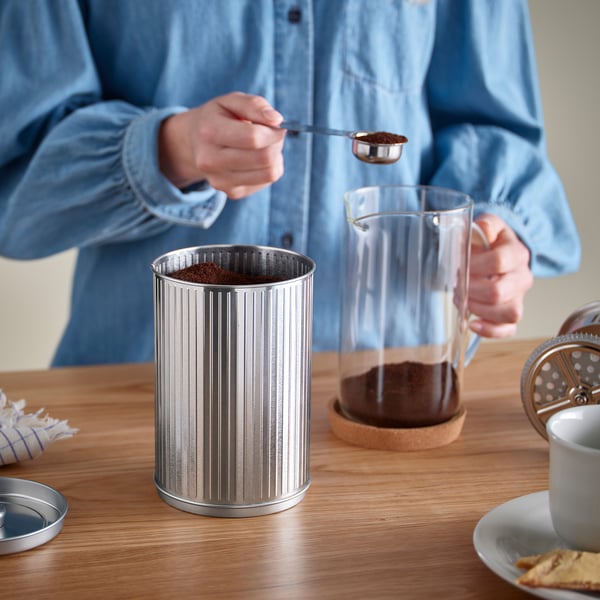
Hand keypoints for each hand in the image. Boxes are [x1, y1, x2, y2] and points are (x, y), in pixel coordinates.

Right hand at [158, 92, 285, 198]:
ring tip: (264, 146)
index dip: (273, 132)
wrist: (195, 142)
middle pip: (263, 158)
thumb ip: (255, 105)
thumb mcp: (232, 101)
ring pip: (269, 174)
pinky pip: (266, 182)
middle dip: (276, 144)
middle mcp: (210, 161)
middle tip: (272, 135)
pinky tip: (255, 159)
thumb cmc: (219, 118)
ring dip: (275, 158)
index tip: (278, 126)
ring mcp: (220, 181)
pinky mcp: (232, 193)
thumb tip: (277, 120)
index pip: (253, 138)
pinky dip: (268, 169)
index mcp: (209, 132)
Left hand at [468, 213, 533, 337]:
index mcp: (516, 253)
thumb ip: (486, 224)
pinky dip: (490, 331)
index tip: (459, 264)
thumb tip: (482, 229)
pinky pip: (508, 329)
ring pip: (507, 313)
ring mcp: (519, 298)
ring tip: (462, 300)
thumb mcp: (487, 225)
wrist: (498, 254)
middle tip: (456, 284)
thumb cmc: (489, 243)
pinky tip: (473, 323)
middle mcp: (522, 278)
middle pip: (499, 291)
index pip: (497, 262)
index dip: (474, 265)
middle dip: (470, 290)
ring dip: (478, 309)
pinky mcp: (511, 314)